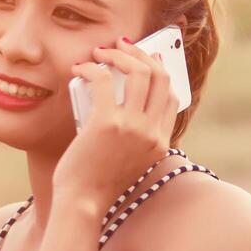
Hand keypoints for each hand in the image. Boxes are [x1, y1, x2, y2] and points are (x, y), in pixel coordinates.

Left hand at [53, 37, 179, 210]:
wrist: (82, 204)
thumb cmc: (97, 183)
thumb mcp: (128, 160)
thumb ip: (133, 133)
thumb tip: (119, 96)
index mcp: (160, 143)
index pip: (171, 97)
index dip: (159, 71)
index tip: (145, 60)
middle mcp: (152, 132)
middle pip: (160, 77)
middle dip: (142, 54)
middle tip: (123, 46)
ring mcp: (132, 127)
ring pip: (139, 72)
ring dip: (119, 55)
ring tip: (101, 52)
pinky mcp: (107, 123)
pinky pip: (102, 79)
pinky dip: (90, 68)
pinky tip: (79, 69)